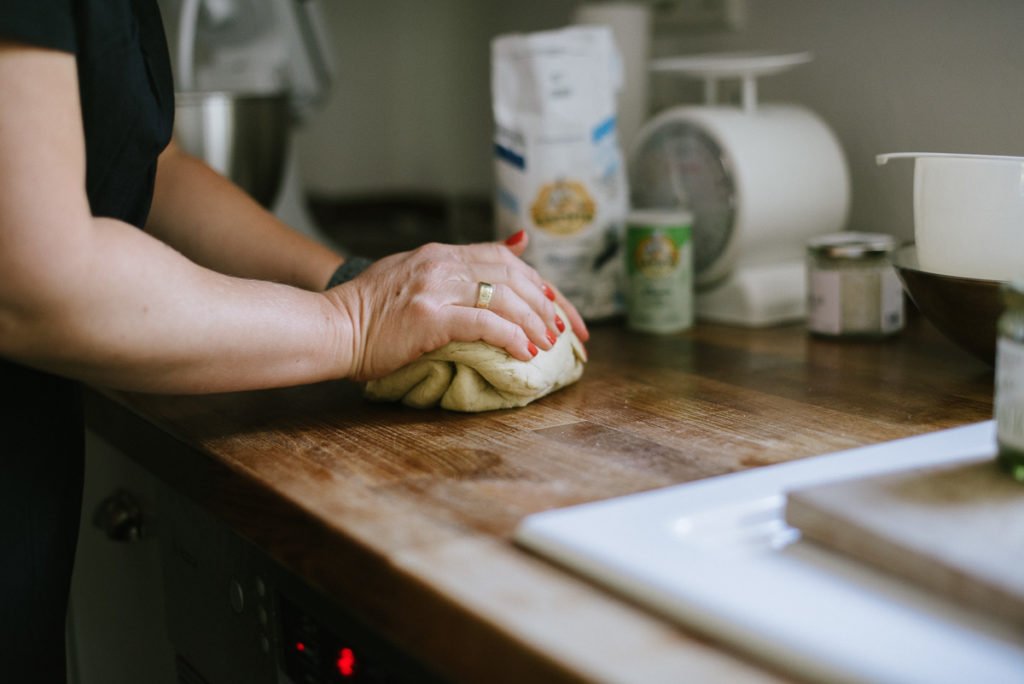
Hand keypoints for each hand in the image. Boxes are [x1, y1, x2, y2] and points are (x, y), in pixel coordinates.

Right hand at [327, 231, 588, 380]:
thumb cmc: (370, 311)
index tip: (562, 311)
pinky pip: (483, 324)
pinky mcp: (429, 316)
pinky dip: (511, 338)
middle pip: (514, 276)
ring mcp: (435, 288)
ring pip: (504, 298)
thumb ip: (466, 260)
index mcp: (442, 253)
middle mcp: (442, 262)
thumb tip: (520, 242)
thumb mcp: (418, 271)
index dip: (542, 285)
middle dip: (549, 305)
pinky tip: (525, 354)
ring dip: (535, 323)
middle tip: (567, 333)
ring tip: (550, 345)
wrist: (330, 327)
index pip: (508, 259)